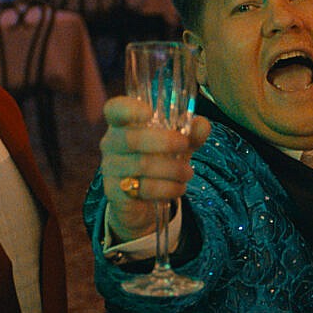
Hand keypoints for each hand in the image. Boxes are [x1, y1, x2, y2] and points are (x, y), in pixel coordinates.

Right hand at [99, 96, 210, 241]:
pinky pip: (145, 189)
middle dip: (165, 141)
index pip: (115, 110)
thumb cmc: (158, 163)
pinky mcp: (115, 194)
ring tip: (188, 173)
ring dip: (172, 169)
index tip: (149, 112)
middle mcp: (111, 144)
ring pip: (142, 166)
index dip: (129, 109)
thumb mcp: (176, 146)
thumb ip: (190, 134)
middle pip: (132, 139)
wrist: (140, 202)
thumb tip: (202, 124)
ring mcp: (110, 170)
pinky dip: (168, 188)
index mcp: (122, 125)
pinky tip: (179, 188)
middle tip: (185, 145)